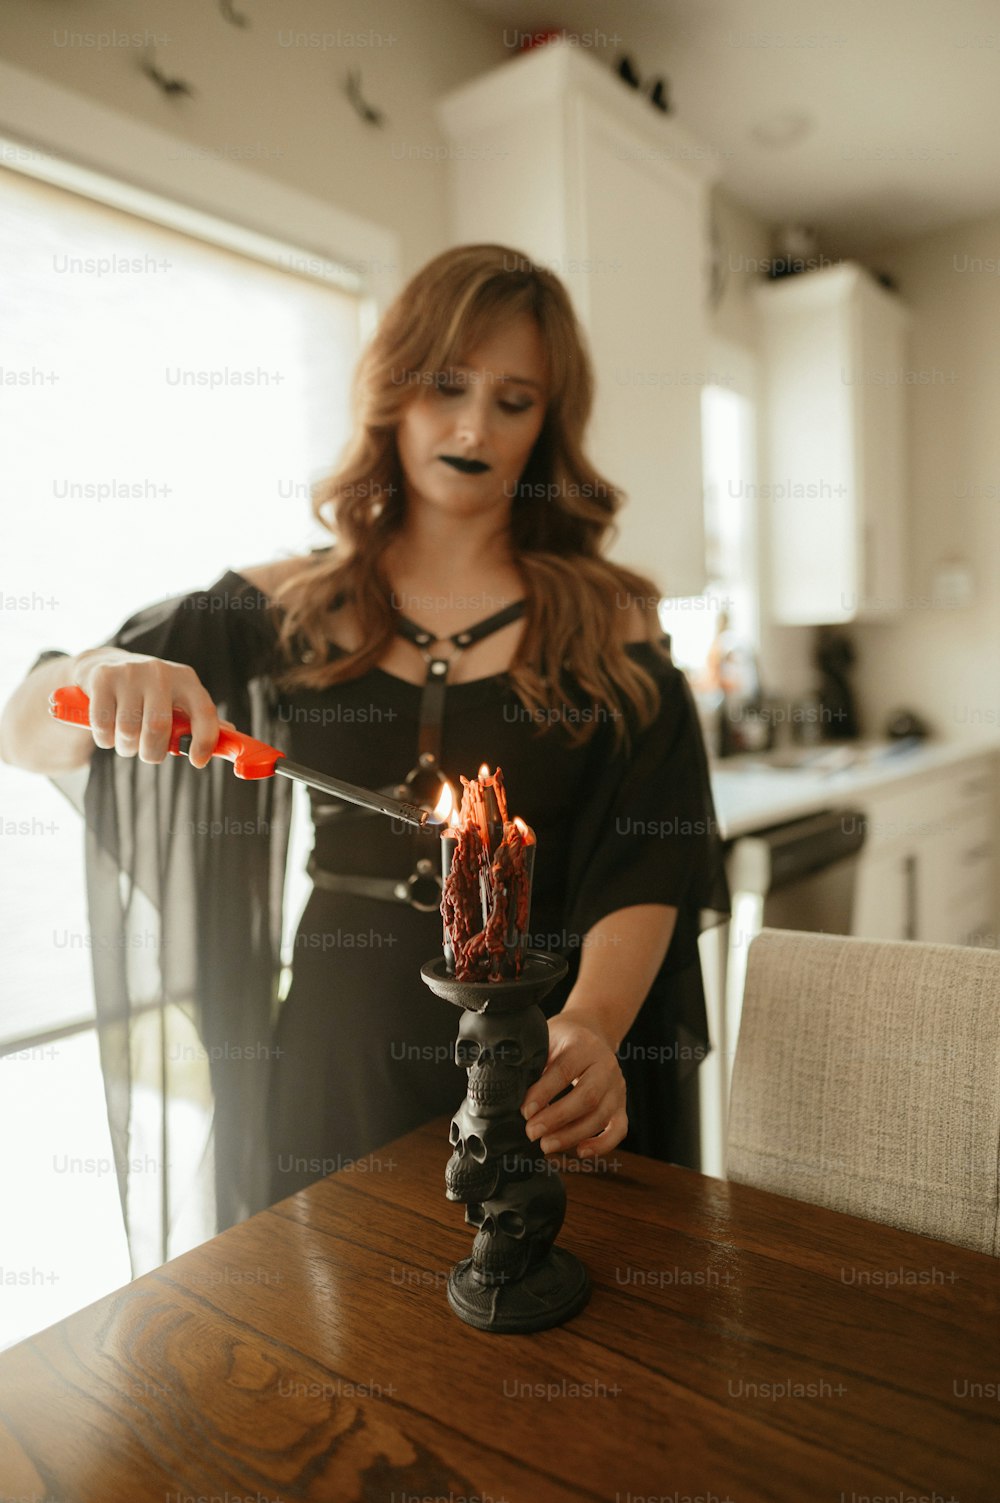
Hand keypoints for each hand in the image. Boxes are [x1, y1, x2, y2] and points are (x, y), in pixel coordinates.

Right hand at [72, 649, 223, 767]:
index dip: (205, 741)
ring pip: (128, 730)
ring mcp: (130, 672)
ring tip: (126, 743)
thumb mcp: (177, 698)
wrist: (106, 665)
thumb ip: (199, 718)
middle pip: (158, 727)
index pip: (204, 712)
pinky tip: (108, 734)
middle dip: (152, 753)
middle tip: (148, 754)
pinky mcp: (103, 678)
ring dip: (126, 748)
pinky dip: (106, 740)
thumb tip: (232, 736)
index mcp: (186, 679)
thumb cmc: (149, 692)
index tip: (198, 762)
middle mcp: (161, 672)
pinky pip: (103, 724)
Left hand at [520, 1012, 627, 1158]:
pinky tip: (581, 1152)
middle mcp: (606, 1066)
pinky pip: (619, 1129)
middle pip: (588, 1097)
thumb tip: (509, 1092)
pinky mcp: (622, 1105)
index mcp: (584, 1046)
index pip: (565, 1071)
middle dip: (557, 1118)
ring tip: (546, 1145)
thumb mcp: (546, 1040)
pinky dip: (602, 1145)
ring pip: (602, 1116)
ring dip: (573, 1135)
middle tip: (531, 1132)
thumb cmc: (562, 1041)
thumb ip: (533, 1064)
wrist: (590, 1033)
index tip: (525, 1111)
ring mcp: (617, 1087)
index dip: (544, 1093)